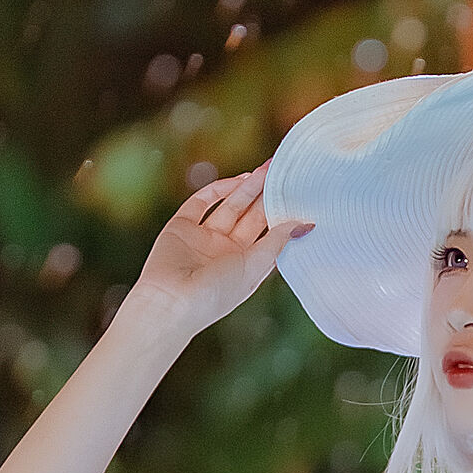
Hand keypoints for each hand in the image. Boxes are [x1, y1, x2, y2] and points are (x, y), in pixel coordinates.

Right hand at [134, 165, 303, 332]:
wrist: (170, 301)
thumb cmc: (215, 294)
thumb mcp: (254, 268)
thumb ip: (277, 242)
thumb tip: (302, 224)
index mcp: (244, 265)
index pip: (267, 233)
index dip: (280, 214)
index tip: (297, 196)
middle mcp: (224, 250)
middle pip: (250, 217)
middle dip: (265, 196)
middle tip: (281, 173)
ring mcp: (203, 237)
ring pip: (229, 206)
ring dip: (247, 188)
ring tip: (265, 170)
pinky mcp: (181, 226)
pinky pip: (202, 202)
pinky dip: (219, 189)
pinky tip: (239, 179)